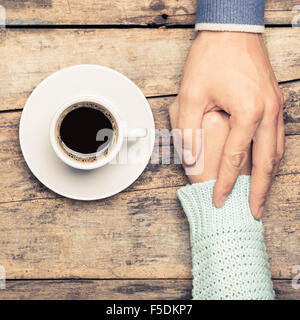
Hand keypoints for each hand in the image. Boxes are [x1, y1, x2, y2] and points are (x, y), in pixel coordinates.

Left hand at [169, 31, 284, 218]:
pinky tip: (264, 167)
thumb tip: (190, 159)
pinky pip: (277, 138)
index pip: (235, 159)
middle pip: (267, 163)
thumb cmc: (212, 57)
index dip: (225, 183)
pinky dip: (271, 158)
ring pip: (277, 152)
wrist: (231, 29)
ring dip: (268, 177)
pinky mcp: (274, 103)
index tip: (218, 199)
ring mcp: (276, 107)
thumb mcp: (191, 95)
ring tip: (259, 196)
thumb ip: (188, 130)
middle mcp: (269, 112)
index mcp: (248, 111)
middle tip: (253, 212)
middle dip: (259, 191)